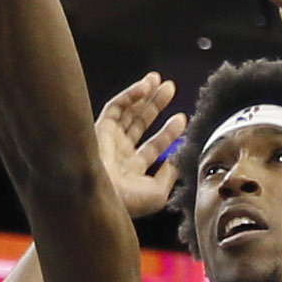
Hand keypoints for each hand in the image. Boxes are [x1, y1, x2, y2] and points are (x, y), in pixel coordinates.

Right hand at [91, 72, 185, 221]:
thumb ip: (169, 174)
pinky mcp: (99, 128)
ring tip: (158, 80)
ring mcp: (108, 141)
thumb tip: (177, 159)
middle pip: (140, 124)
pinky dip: (129, 95)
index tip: (182, 118)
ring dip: (143, 95)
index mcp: (132, 171)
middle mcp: (119, 154)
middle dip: (155, 105)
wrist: (101, 197)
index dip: (169, 132)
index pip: (154, 146)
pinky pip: (115, 107)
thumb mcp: (157, 193)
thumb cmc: (127, 201)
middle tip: (170, 89)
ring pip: (127, 112)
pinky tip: (144, 86)